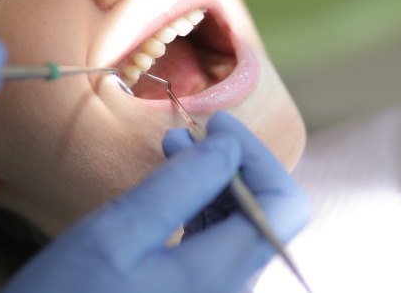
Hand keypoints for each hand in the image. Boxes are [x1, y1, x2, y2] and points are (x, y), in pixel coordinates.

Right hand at [2, 111, 310, 292]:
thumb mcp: (117, 232)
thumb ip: (179, 186)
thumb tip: (228, 147)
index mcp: (220, 276)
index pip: (283, 206)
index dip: (257, 156)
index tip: (215, 125)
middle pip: (265, 219)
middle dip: (233, 168)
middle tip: (185, 135)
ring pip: (239, 235)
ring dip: (214, 189)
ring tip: (172, 154)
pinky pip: (214, 255)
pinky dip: (199, 216)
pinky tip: (166, 197)